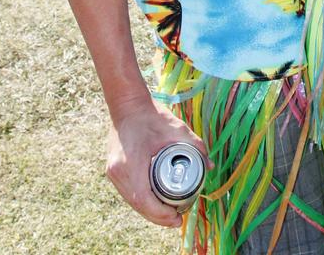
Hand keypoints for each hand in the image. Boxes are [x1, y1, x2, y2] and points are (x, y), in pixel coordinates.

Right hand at [106, 96, 209, 227]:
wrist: (127, 104)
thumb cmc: (151, 115)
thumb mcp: (176, 128)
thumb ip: (195, 146)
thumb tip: (210, 166)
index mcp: (131, 162)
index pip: (144, 199)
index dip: (161, 214)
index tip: (177, 217)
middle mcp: (118, 171)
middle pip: (138, 205)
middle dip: (158, 216)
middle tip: (177, 218)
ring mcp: (113, 171)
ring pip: (132, 201)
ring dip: (149, 210)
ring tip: (169, 213)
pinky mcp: (113, 170)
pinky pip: (128, 193)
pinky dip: (142, 200)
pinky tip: (154, 202)